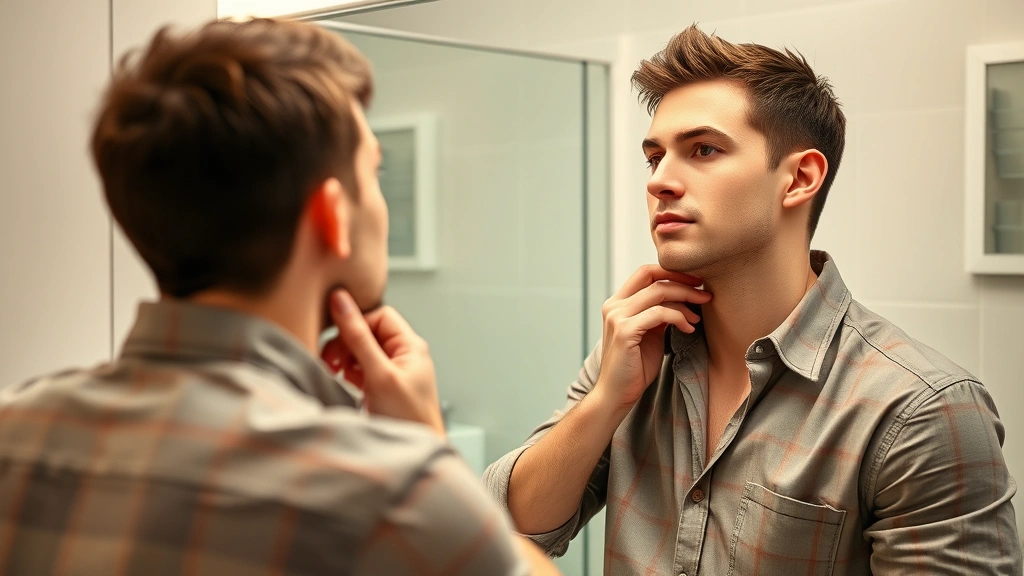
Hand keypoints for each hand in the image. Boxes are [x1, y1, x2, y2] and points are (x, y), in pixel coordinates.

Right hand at [321, 290, 444, 435]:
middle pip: (368, 332)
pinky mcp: (382, 386)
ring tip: (336, 372)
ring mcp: (393, 371)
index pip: (379, 315)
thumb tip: (341, 301)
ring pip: (361, 350)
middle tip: (333, 361)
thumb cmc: (408, 417)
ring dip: (345, 358)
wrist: (415, 454)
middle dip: (346, 343)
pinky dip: (349, 372)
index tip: (338, 340)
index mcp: (410, 346)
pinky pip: (361, 368)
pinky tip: (343, 382)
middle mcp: (403, 355)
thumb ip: (359, 337)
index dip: (356, 324)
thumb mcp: (379, 374)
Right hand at [594, 265, 710, 411]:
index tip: (696, 282)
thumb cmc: (634, 368)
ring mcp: (617, 317)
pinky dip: (679, 317)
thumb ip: (658, 314)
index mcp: (617, 304)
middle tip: (705, 293)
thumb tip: (682, 299)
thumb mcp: (649, 334)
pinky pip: (660, 313)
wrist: (616, 394)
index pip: (646, 273)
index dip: (673, 272)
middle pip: (654, 278)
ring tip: (698, 316)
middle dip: (684, 283)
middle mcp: (614, 306)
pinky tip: (689, 328)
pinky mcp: (624, 331)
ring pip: (659, 292)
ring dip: (685, 301)